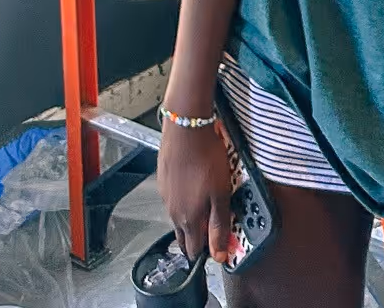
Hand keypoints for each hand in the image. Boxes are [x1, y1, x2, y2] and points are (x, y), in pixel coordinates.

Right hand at [158, 119, 233, 265]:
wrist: (186, 127)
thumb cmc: (206, 158)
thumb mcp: (221, 194)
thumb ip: (219, 226)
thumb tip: (219, 255)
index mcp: (188, 220)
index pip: (194, 250)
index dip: (206, 251)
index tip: (216, 246)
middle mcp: (173, 211)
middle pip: (183, 235)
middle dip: (196, 237)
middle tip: (211, 226)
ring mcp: (165, 195)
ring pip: (177, 216)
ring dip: (189, 216)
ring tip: (204, 201)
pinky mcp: (162, 179)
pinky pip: (172, 198)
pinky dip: (182, 198)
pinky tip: (192, 184)